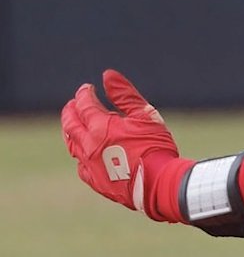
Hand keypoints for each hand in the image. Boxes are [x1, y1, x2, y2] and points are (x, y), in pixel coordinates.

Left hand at [60, 70, 178, 215]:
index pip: (85, 104)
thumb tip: (108, 76)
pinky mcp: (95, 181)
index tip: (88, 88)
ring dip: (71, 131)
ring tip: (74, 124)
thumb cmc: (155, 146)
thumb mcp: (145, 115)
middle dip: (71, 110)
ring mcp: (89, 164)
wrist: (158, 183)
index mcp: (100, 127)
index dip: (85, 94)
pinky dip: (80, 154)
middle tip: (74, 103)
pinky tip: (85, 153)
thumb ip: (125, 95)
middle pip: (71, 124)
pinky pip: (80, 165)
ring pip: (71, 144)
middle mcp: (88, 145)